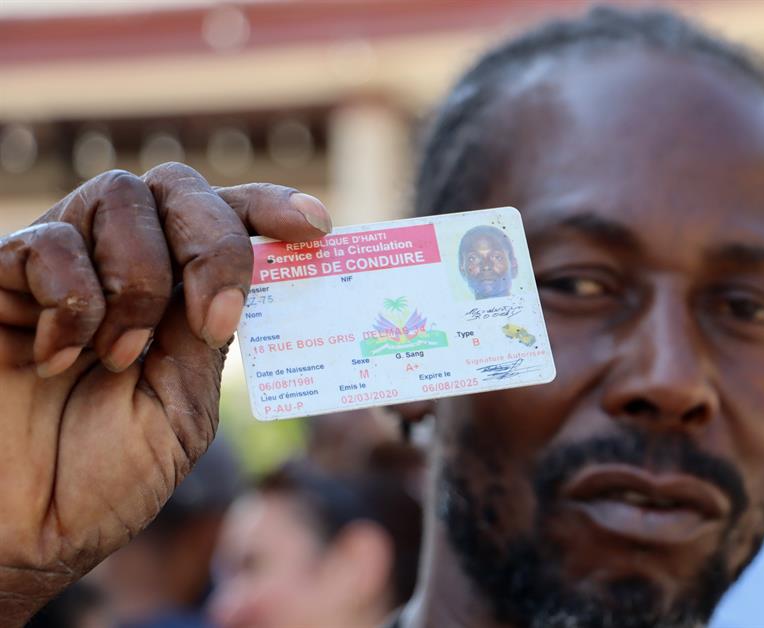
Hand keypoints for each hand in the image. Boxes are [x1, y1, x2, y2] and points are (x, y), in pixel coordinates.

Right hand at [0, 163, 330, 625]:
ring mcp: (60, 267)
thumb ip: (207, 336)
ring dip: (140, 281)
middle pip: (179, 188)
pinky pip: (49, 242)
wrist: (19, 531)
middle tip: (213, 319)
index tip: (316, 225)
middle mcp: (120, 267)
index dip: (268, 207)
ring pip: (119, 196)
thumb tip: (248, 270)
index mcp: (175, 298)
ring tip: (118, 357)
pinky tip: (57, 358)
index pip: (224, 218)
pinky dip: (72, 299)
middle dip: (214, 242)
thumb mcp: (183, 410)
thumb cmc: (98, 481)